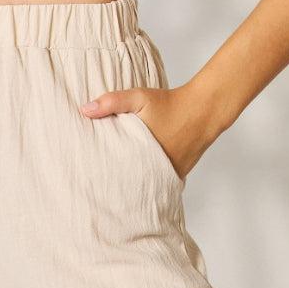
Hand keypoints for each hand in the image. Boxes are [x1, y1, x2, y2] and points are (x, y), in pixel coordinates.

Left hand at [80, 81, 216, 180]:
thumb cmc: (170, 103)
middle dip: (118, 187)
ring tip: (120, 189)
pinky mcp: (177, 175)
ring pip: (146, 186)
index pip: (117, 176)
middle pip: (131, 185)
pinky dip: (152, 181)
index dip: (105, 180)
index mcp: (140, 156)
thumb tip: (84, 110)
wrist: (203, 109)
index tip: (94, 182)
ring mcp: (167, 175)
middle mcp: (155, 170)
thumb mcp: (139, 97)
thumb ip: (112, 102)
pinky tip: (142, 181)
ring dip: (136, 185)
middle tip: (102, 190)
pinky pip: (160, 183)